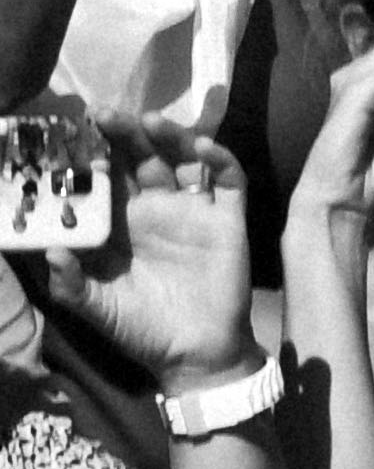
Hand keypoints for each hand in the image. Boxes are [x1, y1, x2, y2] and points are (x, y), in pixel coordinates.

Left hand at [61, 126, 262, 389]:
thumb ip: (71, 284)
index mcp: (123, 225)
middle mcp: (157, 208)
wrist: (195, 354)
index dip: (92, 155)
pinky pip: (227, 179)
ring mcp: (193, 209)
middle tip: (105, 114)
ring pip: (181, 159)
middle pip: (140, 158)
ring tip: (151, 120)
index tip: (73, 136)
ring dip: (169, 135)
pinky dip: (219, 159)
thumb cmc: (142, 330)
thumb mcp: (98, 309)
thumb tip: (51, 249)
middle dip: (124, 133)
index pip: (106, 178)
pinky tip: (203, 148)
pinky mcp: (228, 217)